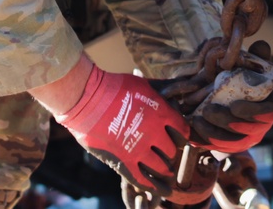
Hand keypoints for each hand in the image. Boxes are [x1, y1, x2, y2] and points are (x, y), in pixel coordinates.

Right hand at [57, 65, 208, 199]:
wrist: (87, 99)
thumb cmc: (114, 87)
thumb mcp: (143, 83)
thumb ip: (161, 90)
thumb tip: (176, 88)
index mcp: (162, 114)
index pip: (184, 131)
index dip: (183, 135)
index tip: (179, 136)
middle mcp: (155, 134)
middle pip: (173, 150)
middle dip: (171, 151)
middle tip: (166, 151)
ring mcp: (139, 150)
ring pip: (161, 167)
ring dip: (163, 168)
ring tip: (162, 169)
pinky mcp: (124, 162)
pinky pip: (142, 179)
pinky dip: (152, 185)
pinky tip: (158, 189)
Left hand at [189, 42, 272, 153]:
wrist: (240, 100)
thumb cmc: (249, 81)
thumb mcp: (255, 68)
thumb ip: (258, 57)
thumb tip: (261, 44)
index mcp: (270, 108)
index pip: (266, 114)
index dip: (252, 112)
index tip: (235, 106)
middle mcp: (260, 127)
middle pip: (245, 131)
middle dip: (225, 122)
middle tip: (207, 110)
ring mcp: (245, 139)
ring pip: (230, 143)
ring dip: (212, 133)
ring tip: (196, 119)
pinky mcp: (229, 146)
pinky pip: (216, 148)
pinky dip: (203, 141)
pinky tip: (190, 131)